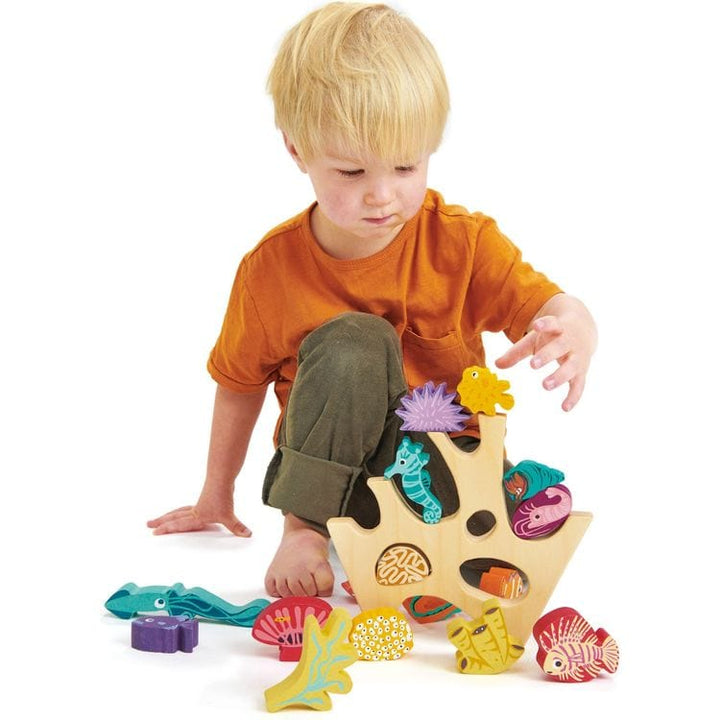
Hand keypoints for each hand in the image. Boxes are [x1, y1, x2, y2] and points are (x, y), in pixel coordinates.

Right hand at [147, 495, 251, 536]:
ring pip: (179, 510)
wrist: (222, 478)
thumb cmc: (222, 496)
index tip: (155, 532)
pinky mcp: (204, 499)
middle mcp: (195, 510)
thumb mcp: (229, 515)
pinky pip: (188, 507)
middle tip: (149, 524)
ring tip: (161, 518)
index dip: (167, 529)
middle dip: (162, 522)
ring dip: (169, 515)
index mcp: (197, 516)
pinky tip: (183, 512)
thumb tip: (247, 534)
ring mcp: (199, 504)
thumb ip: (237, 526)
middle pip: (174, 516)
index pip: (179, 524)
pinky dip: (182, 510)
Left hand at [495, 297, 596, 411]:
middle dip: (547, 355)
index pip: (553, 323)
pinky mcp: (582, 371)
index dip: (545, 324)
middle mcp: (570, 342)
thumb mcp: (535, 339)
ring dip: (559, 376)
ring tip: (545, 385)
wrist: (583, 330)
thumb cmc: (552, 336)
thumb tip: (496, 364)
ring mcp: (578, 357)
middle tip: (533, 364)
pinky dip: (573, 396)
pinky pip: (579, 385)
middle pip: (560, 347)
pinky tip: (564, 408)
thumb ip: (516, 351)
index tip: (536, 326)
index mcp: (558, 328)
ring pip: (572, 366)